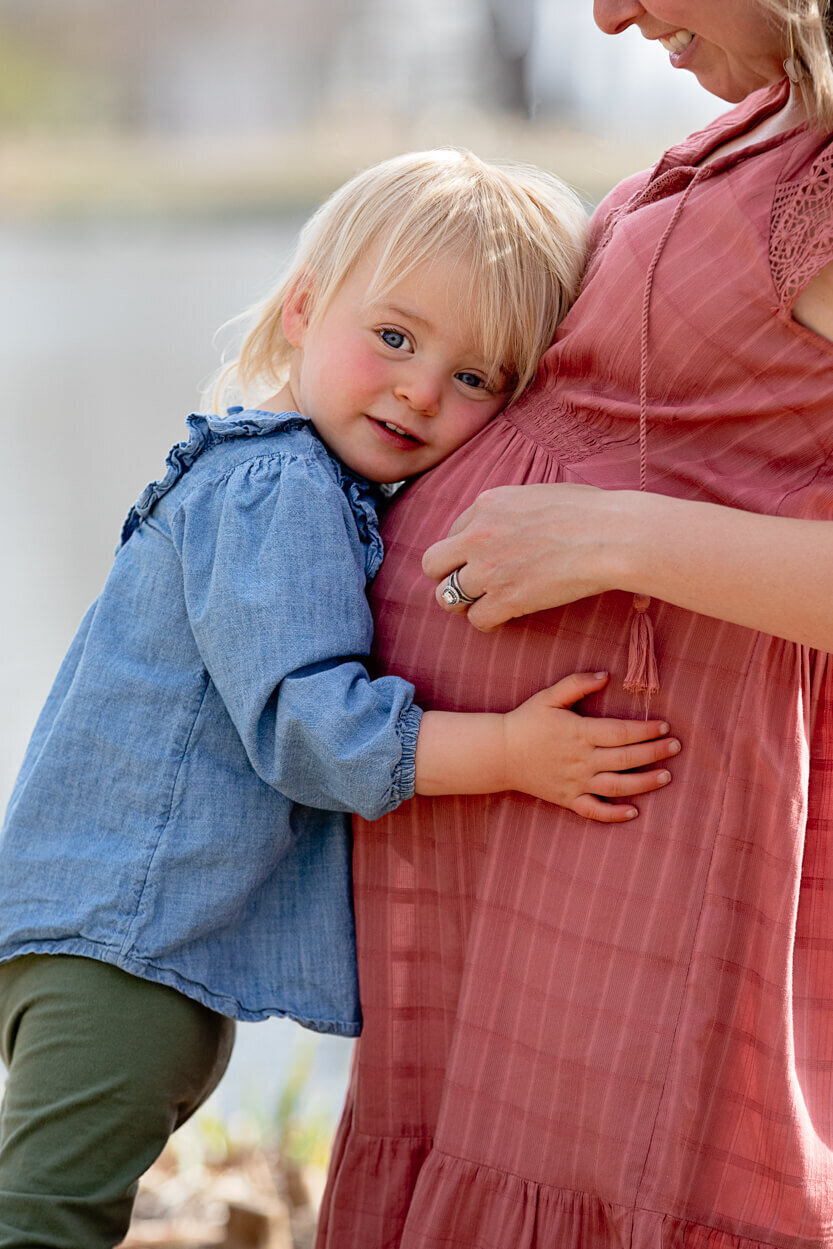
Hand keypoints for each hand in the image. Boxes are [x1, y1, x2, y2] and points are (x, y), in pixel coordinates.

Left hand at [423, 483, 639, 630]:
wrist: (610, 535)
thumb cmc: (589, 512)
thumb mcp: (537, 494)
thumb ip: (511, 509)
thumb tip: (510, 521)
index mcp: (487, 504)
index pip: (452, 533)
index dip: (465, 551)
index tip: (483, 560)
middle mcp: (478, 535)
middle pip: (433, 565)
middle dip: (448, 576)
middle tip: (470, 585)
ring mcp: (489, 569)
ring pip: (447, 597)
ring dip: (464, 603)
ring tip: (485, 604)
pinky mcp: (506, 599)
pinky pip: (476, 620)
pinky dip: (489, 622)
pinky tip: (505, 617)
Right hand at [503, 671, 679, 822]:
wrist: (499, 753)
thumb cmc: (526, 721)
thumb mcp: (549, 696)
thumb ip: (578, 683)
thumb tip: (606, 675)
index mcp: (579, 733)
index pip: (621, 732)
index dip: (645, 729)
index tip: (664, 726)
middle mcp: (581, 760)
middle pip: (626, 758)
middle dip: (654, 753)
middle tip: (676, 747)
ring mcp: (575, 782)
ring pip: (617, 786)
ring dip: (644, 783)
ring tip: (666, 776)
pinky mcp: (568, 799)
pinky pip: (594, 811)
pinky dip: (614, 815)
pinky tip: (634, 812)